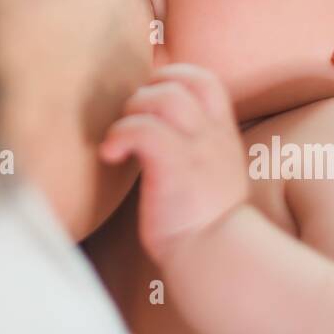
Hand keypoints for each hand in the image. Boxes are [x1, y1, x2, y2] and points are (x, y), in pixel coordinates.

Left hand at [98, 64, 249, 263]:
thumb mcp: (211, 170)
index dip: (171, 77)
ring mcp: (195, 150)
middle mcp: (212, 135)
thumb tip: (158, 124)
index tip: (149, 99)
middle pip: (179, 82)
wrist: (217, 256)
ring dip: (132, 112)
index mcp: (223, 133)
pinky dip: (119, 135)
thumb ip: (196, 144)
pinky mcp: (173, 168)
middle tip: (130, 125)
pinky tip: (111, 155)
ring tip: (121, 140)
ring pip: (163, 98)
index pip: (204, 79)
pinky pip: (143, 130)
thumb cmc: (203, 219)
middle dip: (144, 93)